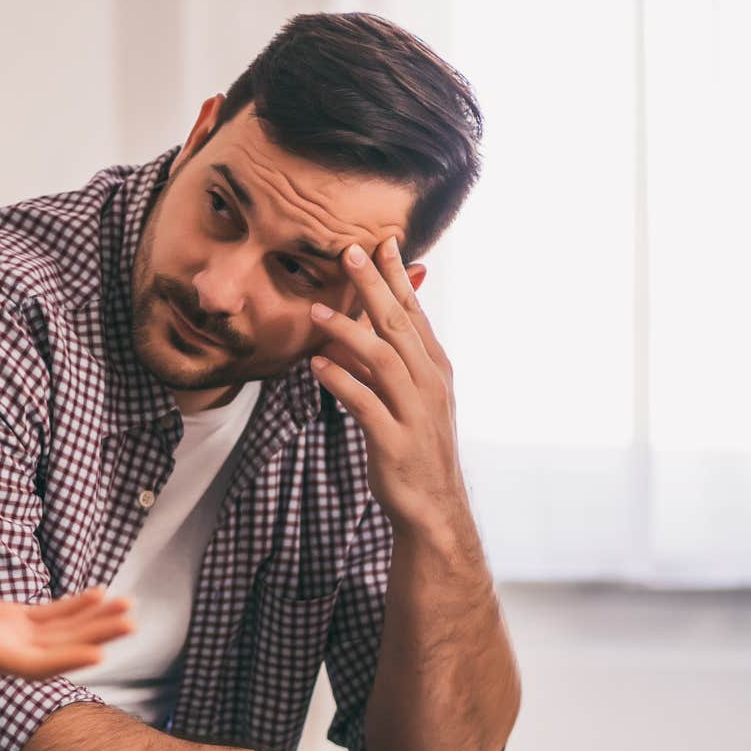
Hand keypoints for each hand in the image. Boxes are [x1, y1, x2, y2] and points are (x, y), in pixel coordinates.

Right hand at [0, 587, 133, 677]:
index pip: (37, 665)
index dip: (68, 659)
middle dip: (97, 635)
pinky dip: (76, 606)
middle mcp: (9, 652)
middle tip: (132, 621)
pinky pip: (51, 614)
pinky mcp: (11, 619)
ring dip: (96, 619)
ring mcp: (13, 636)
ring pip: (64, 631)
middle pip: (62, 648)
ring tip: (129, 605)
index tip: (100, 652)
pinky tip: (100, 593)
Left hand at [308, 238, 467, 535]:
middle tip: (350, 251)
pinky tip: (316, 365)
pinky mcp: (393, 440)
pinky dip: (340, 380)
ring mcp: (414, 411)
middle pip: (398, 325)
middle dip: (374, 285)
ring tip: (316, 310)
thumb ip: (379, 366)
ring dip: (349, 331)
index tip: (381, 243)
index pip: (414, 313)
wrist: (434, 507)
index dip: (398, 277)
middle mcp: (429, 383)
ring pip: (382, 359)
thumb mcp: (405, 399)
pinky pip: (364, 403)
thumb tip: (344, 337)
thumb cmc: (415, 448)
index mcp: (434, 368)